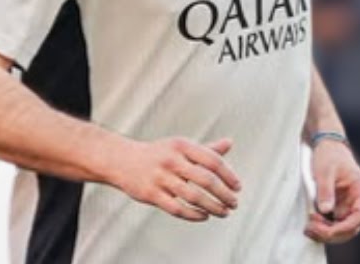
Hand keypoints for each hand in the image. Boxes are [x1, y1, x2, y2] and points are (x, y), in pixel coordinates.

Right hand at [107, 136, 241, 221]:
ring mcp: (160, 177)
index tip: (238, 187)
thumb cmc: (158, 154)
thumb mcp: (180, 146)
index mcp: (181, 145)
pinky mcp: (151, 194)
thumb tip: (229, 143)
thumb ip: (205, 149)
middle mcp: (171, 160)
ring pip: (193, 197)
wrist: (121, 160)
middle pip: (206, 180)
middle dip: (224, 194)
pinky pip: (177, 209)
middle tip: (234, 203)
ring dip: (213, 207)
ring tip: (223, 212)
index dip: (228, 175)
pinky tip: (204, 216)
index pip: (212, 160)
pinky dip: (194, 215)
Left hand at [305, 138, 359, 243]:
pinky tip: (309, 225)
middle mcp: (356, 202)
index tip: (330, 231)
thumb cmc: (329, 155)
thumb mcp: (325, 170)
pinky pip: (331, 223)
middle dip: (332, 233)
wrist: (325, 145)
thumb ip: (326, 190)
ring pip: (340, 229)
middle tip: (312, 228)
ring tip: (308, 228)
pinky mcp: (335, 207)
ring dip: (325, 233)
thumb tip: (325, 211)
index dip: (346, 227)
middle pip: (350, 227)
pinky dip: (321, 227)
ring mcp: (346, 206)